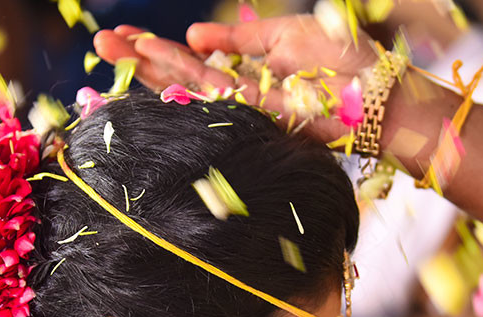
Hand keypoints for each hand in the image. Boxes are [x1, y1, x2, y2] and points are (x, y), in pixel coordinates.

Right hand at [93, 16, 380, 144]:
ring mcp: (244, 109)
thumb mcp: (288, 36)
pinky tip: (148, 60)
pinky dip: (175, 75)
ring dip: (145, 67)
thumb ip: (241, 39)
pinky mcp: (254, 115)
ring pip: (184, 87)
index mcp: (247, 78)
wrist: (382, 96)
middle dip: (139, 59)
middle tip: (100, 40)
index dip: (159, 50)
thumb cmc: (346, 64)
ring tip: (109, 47)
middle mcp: (239, 98)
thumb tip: (194, 36)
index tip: (125, 35)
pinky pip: (207, 92)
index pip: (193, 64)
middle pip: (179, 77)